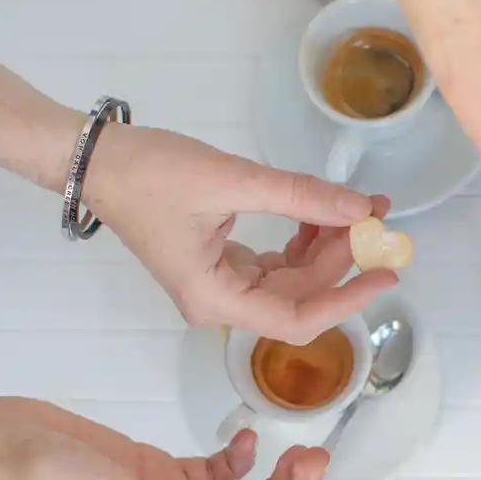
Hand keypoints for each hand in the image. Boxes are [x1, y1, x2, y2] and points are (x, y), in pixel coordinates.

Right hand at [82, 124, 396, 343]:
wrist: (95, 159)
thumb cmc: (150, 172)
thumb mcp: (232, 180)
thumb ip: (300, 198)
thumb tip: (361, 210)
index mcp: (216, 300)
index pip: (296, 320)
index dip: (347, 301)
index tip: (385, 275)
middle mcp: (221, 304)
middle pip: (299, 297)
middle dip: (341, 259)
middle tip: (373, 216)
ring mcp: (223, 285)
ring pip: (292, 279)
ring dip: (326, 246)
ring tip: (355, 206)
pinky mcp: (224, 264)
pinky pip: (277, 263)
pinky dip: (304, 239)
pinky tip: (322, 212)